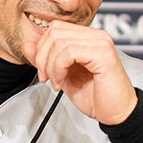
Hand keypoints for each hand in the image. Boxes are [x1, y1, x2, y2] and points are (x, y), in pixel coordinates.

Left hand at [21, 20, 136, 124]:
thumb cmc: (94, 96)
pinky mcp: (103, 54)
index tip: (43, 72)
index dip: (41, 49)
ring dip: (50, 66)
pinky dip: (58, 69)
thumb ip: (45, 59)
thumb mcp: (62, 75)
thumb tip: (27, 45)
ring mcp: (101, 42)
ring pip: (59, 41)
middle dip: (42, 57)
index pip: (55, 28)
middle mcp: (97, 35)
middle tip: (46, 78)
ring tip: (56, 83)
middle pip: (54, 32)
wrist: (115, 113)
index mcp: (88, 37)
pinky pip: (69, 51)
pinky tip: (62, 83)